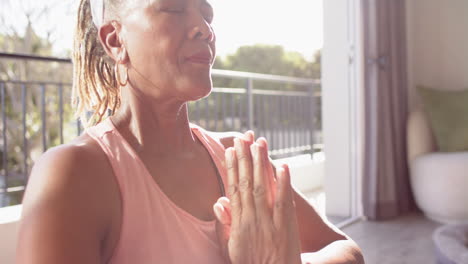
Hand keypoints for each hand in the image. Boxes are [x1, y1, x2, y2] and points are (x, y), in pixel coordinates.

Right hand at [214, 133, 301, 263]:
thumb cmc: (252, 263)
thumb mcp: (232, 246)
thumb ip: (226, 223)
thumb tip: (219, 202)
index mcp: (238, 222)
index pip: (233, 188)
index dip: (232, 168)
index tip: (231, 150)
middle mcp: (251, 218)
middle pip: (246, 182)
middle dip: (244, 158)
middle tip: (242, 138)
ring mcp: (269, 222)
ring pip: (262, 187)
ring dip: (260, 164)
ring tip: (259, 143)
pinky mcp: (286, 227)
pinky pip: (283, 202)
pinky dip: (283, 183)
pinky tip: (283, 166)